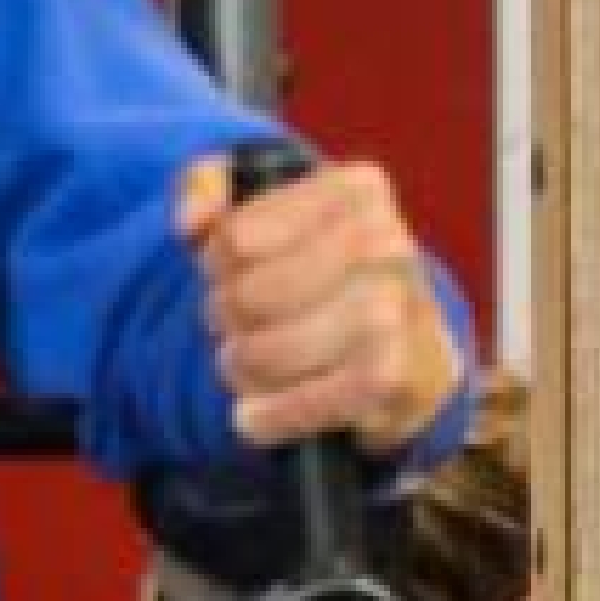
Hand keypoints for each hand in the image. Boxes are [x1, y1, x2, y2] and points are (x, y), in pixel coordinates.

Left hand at [176, 147, 462, 455]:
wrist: (410, 350)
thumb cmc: (318, 270)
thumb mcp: (258, 207)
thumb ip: (204, 186)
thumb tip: (189, 221)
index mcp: (354, 191)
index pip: (235, 238)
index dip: (214, 264)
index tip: (228, 272)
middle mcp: (386, 244)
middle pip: (247, 298)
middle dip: (225, 320)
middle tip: (236, 326)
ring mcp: (397, 312)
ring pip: (270, 353)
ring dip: (242, 368)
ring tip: (246, 364)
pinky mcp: (395, 377)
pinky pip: (306, 404)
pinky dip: (270, 415)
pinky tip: (255, 413)